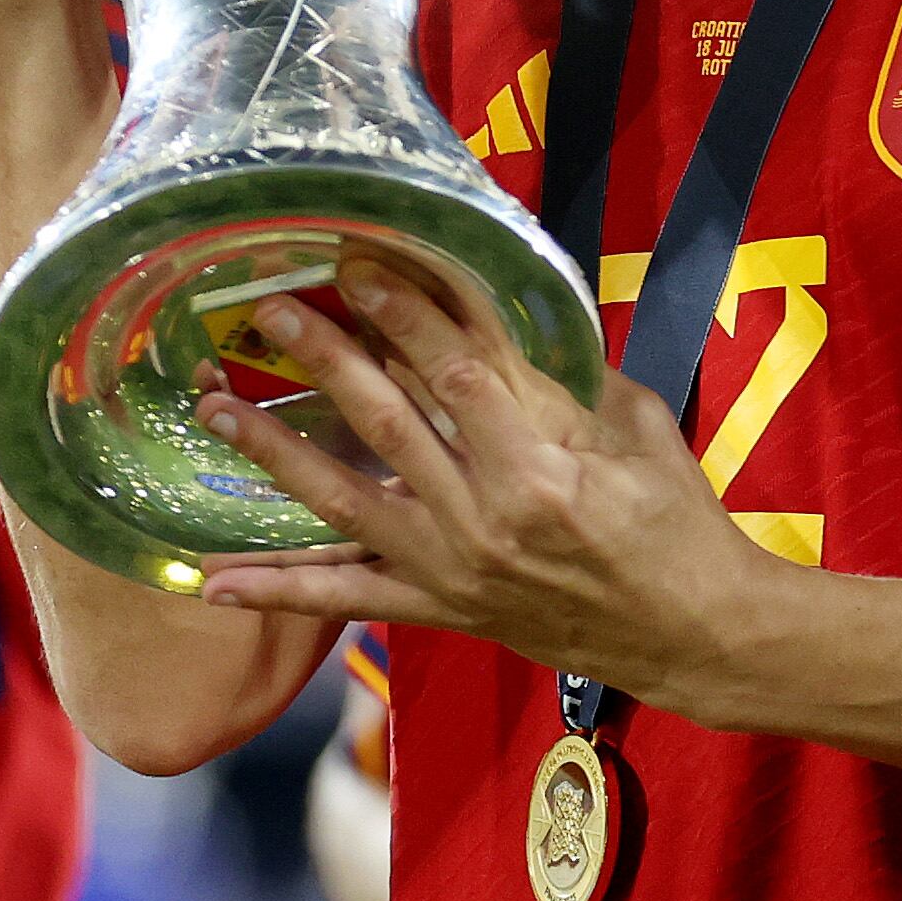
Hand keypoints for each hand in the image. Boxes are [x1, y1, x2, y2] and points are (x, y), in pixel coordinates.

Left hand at [189, 260, 785, 708]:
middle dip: (327, 360)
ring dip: (275, 455)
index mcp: (545, 473)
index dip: (409, 316)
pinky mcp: (441, 609)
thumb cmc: (678, 522)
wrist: (692, 635)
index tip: (361, 266)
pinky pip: (349, 600)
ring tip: (213, 409)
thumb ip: (567, 379)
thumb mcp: (639, 430)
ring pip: (347, 505)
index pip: (461, 378)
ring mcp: (454, 572)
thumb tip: (498, 315)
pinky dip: (279, 591)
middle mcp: (486, 524)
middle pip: (389, 427)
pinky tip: (210, 581)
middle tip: (272, 308)